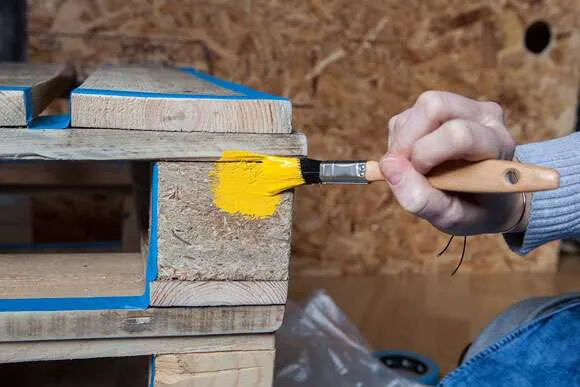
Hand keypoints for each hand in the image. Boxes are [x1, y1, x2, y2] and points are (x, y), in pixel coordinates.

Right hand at [380, 91, 527, 235]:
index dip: (426, 154)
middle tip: (402, 169)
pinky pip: (406, 118)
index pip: (458, 133)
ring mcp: (463, 107)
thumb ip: (422, 200)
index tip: (418, 175)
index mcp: (497, 143)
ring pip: (416, 110)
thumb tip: (387, 167)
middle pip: (434, 105)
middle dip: (406, 139)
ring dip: (401, 143)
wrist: (492, 198)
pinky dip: (398, 141)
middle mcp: (484, 116)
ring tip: (413, 170)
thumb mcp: (453, 218)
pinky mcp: (441, 108)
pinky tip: (413, 160)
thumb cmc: (477, 209)